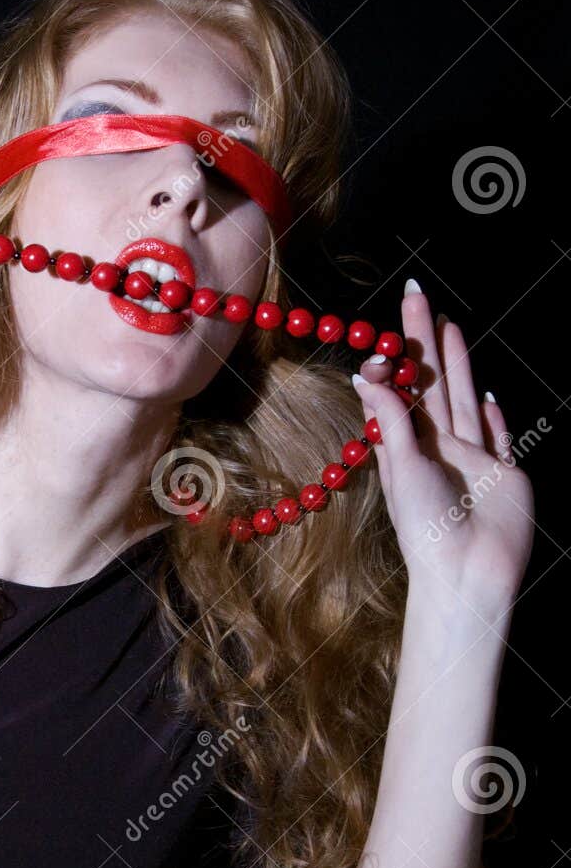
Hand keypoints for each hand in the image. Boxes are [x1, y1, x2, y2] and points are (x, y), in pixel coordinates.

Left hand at [351, 282, 534, 612]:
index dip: (395, 357)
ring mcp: (473, 458)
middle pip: (433, 384)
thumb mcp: (404, 465)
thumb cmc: (426, 526)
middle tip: (419, 297)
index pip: (400, 390)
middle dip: (425, 342)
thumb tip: (365, 375)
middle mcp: (439, 448)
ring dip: (457, 364)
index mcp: (409, 447)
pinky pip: (497, 437)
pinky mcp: (503, 472)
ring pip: (463, 399)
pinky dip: (493, 417)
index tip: (389, 325)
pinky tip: (486, 395)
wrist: (469, 570)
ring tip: (448, 326)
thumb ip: (393, 418)